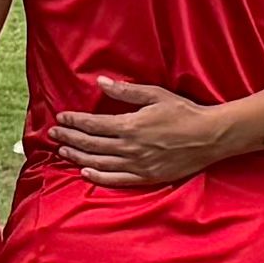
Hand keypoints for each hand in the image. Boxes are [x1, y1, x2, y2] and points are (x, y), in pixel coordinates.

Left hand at [48, 74, 230, 189]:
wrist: (210, 137)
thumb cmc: (185, 112)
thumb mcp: (155, 95)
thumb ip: (126, 92)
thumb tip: (101, 82)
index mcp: (130, 125)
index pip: (93, 125)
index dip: (74, 122)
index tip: (60, 118)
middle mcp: (130, 148)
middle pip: (91, 144)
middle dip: (69, 138)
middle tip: (53, 135)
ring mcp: (137, 165)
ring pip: (99, 163)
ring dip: (78, 156)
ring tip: (63, 151)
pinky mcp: (146, 177)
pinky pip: (116, 180)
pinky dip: (98, 177)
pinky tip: (85, 172)